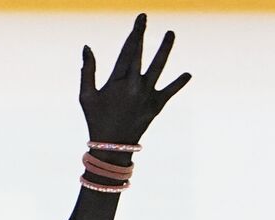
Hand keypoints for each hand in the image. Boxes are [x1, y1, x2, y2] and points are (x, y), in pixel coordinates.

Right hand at [81, 13, 190, 144]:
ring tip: (170, 33)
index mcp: (116, 81)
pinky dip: (178, 83)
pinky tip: (187, 74)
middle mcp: (133, 85)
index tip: (141, 19)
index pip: (127, 51)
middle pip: (140, 53)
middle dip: (142, 34)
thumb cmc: (96, 119)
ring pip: (159, 66)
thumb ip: (88, 71)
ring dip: (165, 49)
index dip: (134, 33)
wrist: (112, 147)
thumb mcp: (86, 96)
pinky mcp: (157, 105)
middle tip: (145, 17)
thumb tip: (87, 47)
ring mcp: (147, 94)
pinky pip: (170, 90)